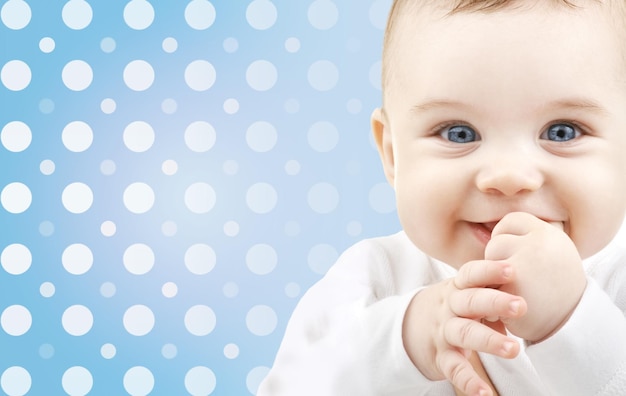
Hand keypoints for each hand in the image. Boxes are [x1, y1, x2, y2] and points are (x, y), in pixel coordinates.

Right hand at [403, 260, 526, 395]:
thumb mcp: (466, 291)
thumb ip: (491, 289)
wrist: (410, 325)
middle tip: (521, 306)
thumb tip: (530, 288)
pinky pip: (454, 368)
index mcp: (457, 288)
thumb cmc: (454, 305)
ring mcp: (444, 332)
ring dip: (488, 340)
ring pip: (464, 333)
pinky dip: (468, 381)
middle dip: (495, 302)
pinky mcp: (441, 357)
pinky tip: (484, 393)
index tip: (511, 270)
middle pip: (470, 302)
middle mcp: (449, 307)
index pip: (470, 274)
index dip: (489, 270)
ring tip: (513, 349)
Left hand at [485, 212, 586, 341]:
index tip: (515, 254)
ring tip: (516, 291)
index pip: (511, 221)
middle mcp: (539, 245)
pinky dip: (492, 297)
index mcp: (549, 234)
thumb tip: (491, 226)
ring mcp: (524, 265)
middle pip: (497, 242)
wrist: (572, 325)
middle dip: (500, 261)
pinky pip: (486, 285)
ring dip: (493, 278)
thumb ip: (528, 238)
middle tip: (520, 279)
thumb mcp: (553, 253)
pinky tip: (511, 306)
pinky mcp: (511, 288)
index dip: (507, 237)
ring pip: (488, 263)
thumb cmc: (557, 288)